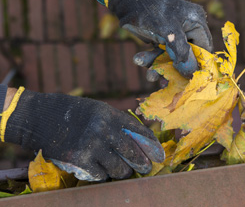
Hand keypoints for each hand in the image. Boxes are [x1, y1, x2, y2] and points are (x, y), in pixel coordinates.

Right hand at [4, 89, 163, 180]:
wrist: (42, 117)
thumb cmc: (75, 113)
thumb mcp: (99, 110)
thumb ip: (118, 123)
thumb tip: (139, 140)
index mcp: (110, 114)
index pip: (138, 132)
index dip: (152, 146)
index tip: (159, 156)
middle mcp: (103, 129)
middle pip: (132, 154)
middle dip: (142, 164)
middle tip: (145, 169)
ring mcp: (91, 146)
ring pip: (118, 169)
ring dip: (123, 172)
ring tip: (122, 170)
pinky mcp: (79, 160)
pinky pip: (101, 175)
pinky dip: (103, 175)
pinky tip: (101, 169)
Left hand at [108, 0, 212, 78]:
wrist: (125, 0)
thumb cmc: (149, 11)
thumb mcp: (167, 31)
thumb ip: (181, 51)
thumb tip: (191, 72)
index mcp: (196, 22)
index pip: (204, 49)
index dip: (198, 65)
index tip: (190, 80)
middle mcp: (188, 28)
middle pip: (187, 56)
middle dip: (174, 69)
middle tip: (165, 83)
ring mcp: (174, 34)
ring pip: (171, 57)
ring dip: (159, 66)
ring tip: (149, 75)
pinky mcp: (162, 38)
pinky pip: (161, 53)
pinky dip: (151, 59)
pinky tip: (139, 60)